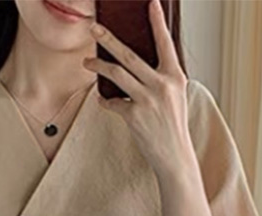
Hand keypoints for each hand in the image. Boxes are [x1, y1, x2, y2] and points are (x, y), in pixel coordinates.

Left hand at [82, 0, 193, 178]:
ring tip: (86, 61)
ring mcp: (147, 100)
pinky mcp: (134, 116)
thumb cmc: (172, 125)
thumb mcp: (174, 96)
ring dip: (98, 66)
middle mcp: (162, 85)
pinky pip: (113, 103)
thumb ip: (160, 78)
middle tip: (94, 28)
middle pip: (129, 55)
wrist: (174, 155)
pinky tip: (103, 101)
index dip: (157, 22)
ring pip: (116, 75)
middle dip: (108, 39)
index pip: (165, 43)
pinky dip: (106, 102)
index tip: (150, 3)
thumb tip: (135, 64)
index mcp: (174, 76)